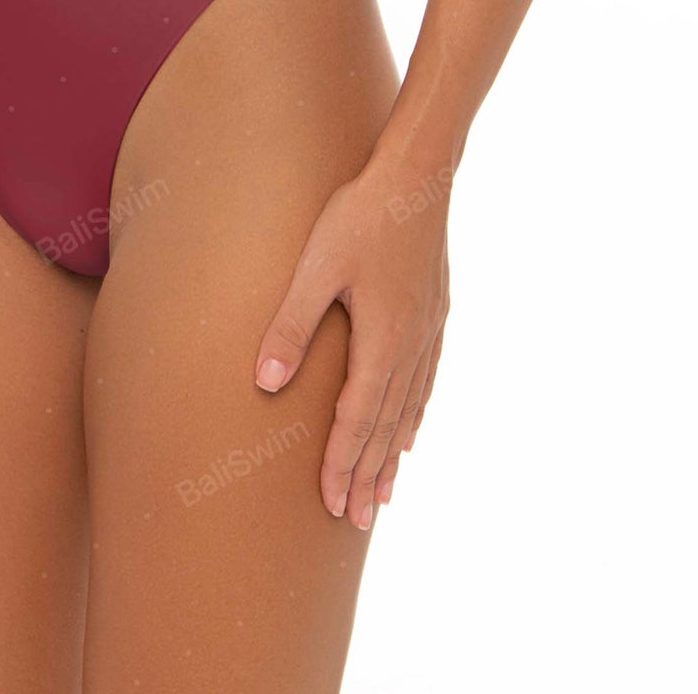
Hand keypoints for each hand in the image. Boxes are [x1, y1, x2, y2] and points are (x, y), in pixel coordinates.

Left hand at [254, 150, 451, 528]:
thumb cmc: (360, 217)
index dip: (341, 464)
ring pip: (408, 410)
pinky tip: (409, 431)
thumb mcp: (316, 268)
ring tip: (382, 495)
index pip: (356, 420)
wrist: (417, 177)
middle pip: (386, 427)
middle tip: (354, 520)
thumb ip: (291, 325)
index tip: (330, 505)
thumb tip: (263, 381)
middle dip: (367, 476)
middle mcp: (411, 346)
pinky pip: (424, 383)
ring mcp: (427, 332)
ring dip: (391, 455)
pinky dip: (412, 417)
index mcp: (382, 341)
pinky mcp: (433, 314)